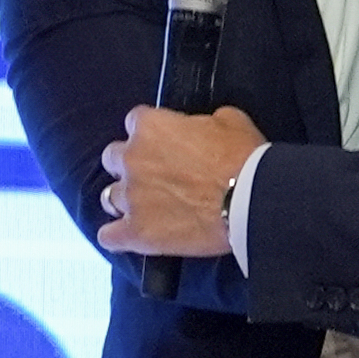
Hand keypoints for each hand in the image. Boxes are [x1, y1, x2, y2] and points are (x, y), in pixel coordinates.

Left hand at [96, 103, 265, 259]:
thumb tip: (199, 128)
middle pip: (113, 158)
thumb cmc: (243, 158)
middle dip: (129, 165)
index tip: (163, 144)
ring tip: (144, 208)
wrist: (250, 200)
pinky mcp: (136, 232)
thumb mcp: (228, 120)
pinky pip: (108, 237)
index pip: (135, 122)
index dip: (150, 134)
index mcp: (150, 127)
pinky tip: (125, 237)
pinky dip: (115, 236)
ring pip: (109, 196)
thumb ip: (201, 121)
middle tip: (153, 175)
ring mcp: (131, 197)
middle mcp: (132, 158)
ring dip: (125, 200)